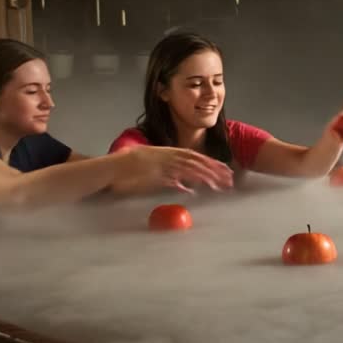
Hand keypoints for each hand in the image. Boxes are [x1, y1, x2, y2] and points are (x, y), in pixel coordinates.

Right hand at [117, 146, 233, 193]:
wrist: (112, 167)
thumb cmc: (132, 172)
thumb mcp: (156, 172)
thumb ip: (171, 179)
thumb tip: (185, 187)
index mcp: (169, 152)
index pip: (195, 156)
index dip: (211, 162)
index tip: (225, 169)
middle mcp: (168, 155)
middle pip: (196, 161)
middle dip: (215, 169)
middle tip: (230, 177)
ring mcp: (161, 163)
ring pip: (188, 167)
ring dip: (205, 176)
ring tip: (220, 184)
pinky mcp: (153, 172)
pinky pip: (171, 177)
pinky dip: (183, 182)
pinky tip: (194, 190)